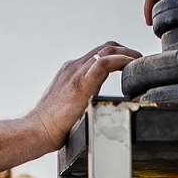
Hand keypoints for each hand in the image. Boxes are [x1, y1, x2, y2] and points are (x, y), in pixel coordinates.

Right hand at [24, 42, 142, 148]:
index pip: (98, 54)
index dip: (117, 54)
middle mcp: (73, 68)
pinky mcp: (81, 84)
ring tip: (141, 62)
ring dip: (128, 53)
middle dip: (126, 50)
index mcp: (70, 72)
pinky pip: (105, 63)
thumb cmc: (50, 126)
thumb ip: (82, 101)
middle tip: (140, 61)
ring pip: (107, 50)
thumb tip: (96, 109)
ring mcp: (76, 73)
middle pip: (105, 47)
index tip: (131, 63)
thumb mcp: (69, 106)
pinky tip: (133, 66)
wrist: (36, 130)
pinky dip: (122, 60)